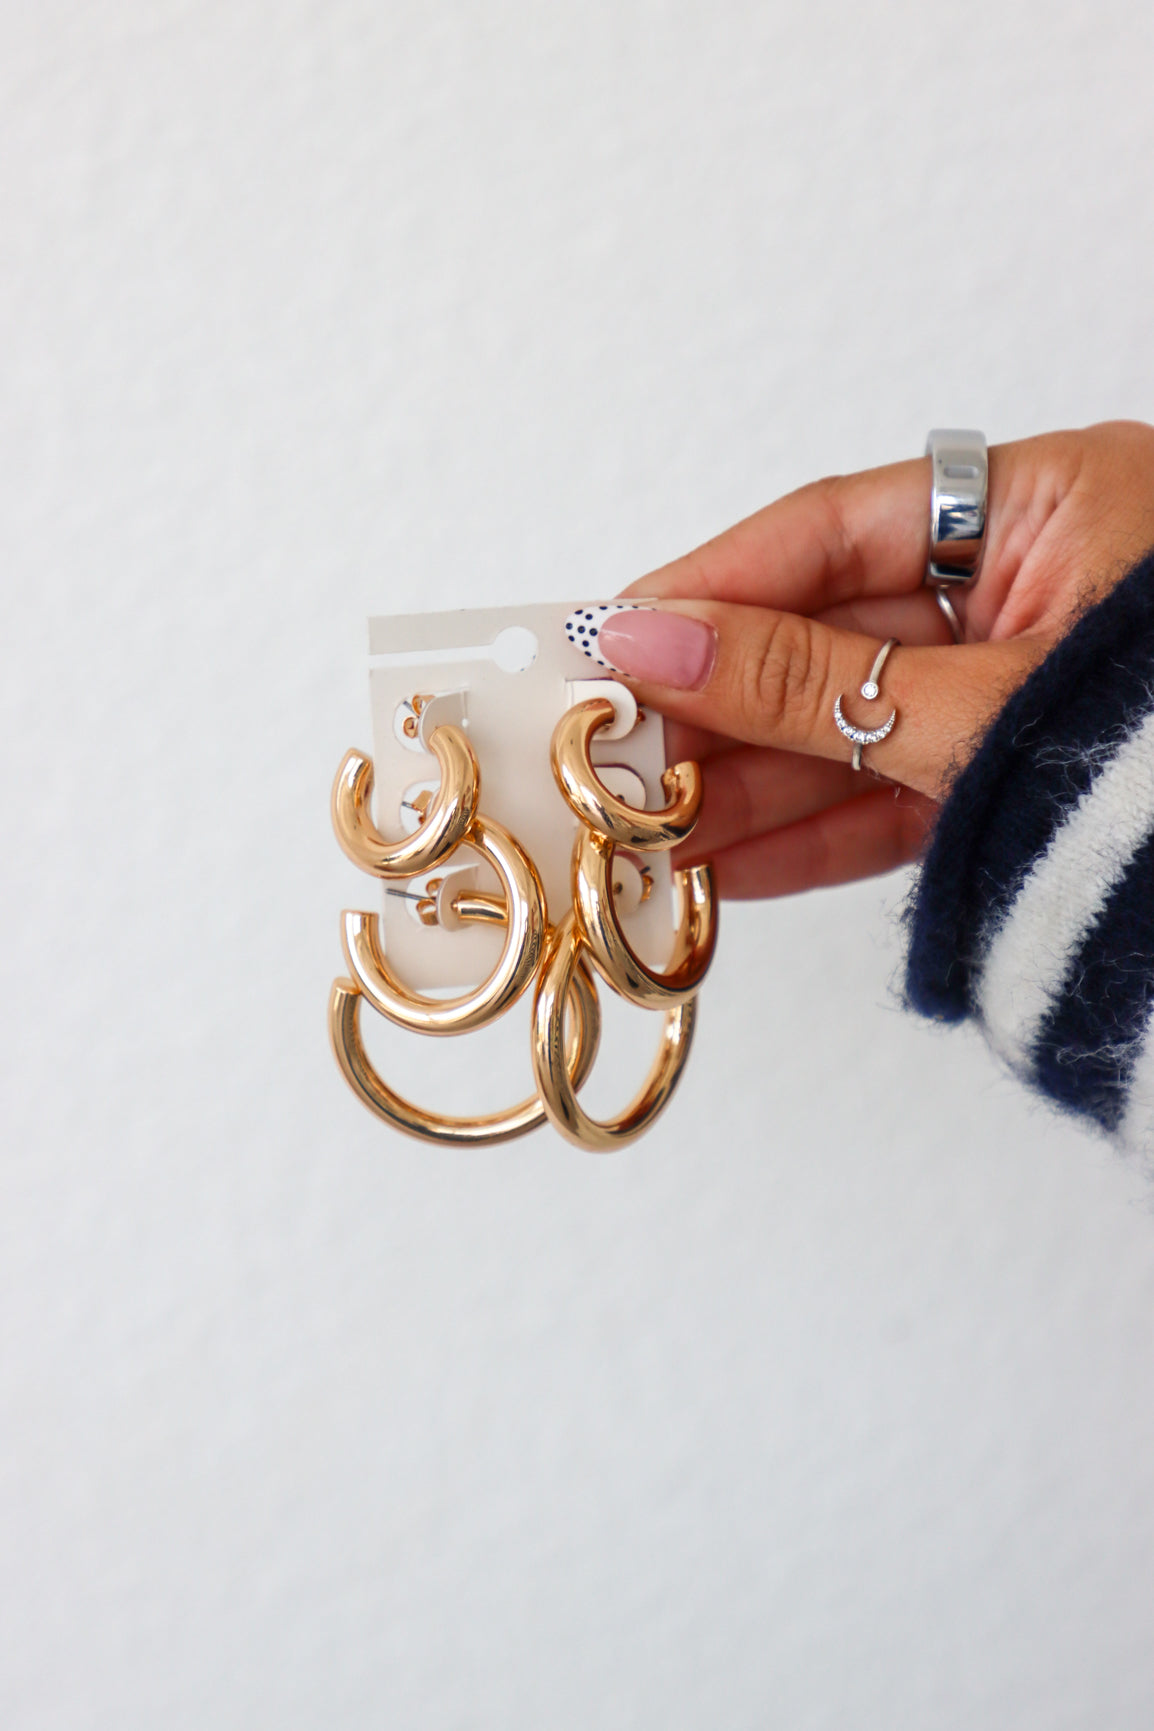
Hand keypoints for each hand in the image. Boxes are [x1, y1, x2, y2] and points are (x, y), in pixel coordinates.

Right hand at [596, 421, 1153, 897]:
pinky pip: (902, 796)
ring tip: (651, 828)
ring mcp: (1025, 687)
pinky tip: (732, 865)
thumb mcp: (973, 708)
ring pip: (858, 727)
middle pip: (833, 634)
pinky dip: (822, 833)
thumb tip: (654, 644)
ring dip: (754, 784)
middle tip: (613, 750)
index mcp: (1049, 505)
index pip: (833, 528)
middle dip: (721, 704)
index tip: (618, 636)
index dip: (715, 584)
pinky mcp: (1023, 781)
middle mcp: (1032, 583)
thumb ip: (805, 681)